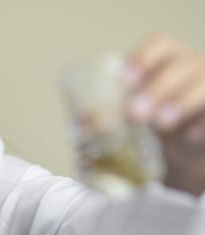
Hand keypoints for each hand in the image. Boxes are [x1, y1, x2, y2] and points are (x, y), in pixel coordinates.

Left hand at [125, 32, 204, 194]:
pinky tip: (190, 137)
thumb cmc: (150, 120)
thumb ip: (110, 113)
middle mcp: (189, 68)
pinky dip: (203, 123)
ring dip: (181, 102)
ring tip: (162, 124)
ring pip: (203, 83)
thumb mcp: (129, 113)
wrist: (180, 145)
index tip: (124, 81)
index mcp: (164, 61)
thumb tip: (86, 122)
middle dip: (156, 88)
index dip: (143, 57)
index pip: (159, 43)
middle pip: (179, 65)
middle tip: (135, 114)